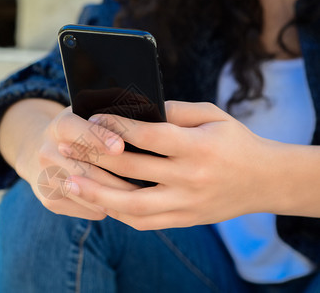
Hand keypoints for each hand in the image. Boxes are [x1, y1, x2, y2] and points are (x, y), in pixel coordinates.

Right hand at [9, 104, 138, 219]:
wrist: (37, 150)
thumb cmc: (79, 130)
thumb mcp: (88, 115)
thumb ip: (111, 116)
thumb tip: (148, 116)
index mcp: (59, 124)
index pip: (73, 129)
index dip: (96, 138)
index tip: (119, 147)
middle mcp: (46, 151)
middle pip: (84, 170)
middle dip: (118, 178)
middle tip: (150, 183)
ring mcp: (44, 178)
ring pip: (88, 193)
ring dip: (118, 197)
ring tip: (145, 195)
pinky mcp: (49, 200)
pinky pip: (87, 209)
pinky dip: (108, 207)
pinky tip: (123, 201)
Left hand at [60, 101, 281, 229]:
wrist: (264, 181)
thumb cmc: (235, 142)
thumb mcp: (213, 116)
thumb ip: (175, 111)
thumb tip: (137, 109)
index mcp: (198, 147)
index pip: (147, 136)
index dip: (116, 126)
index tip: (92, 117)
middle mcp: (190, 178)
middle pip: (131, 170)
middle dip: (94, 156)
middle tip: (66, 148)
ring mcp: (186, 204)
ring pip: (132, 205)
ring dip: (96, 193)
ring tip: (69, 182)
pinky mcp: (184, 219)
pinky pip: (144, 222)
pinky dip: (117, 211)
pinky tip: (98, 200)